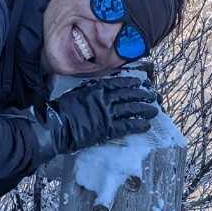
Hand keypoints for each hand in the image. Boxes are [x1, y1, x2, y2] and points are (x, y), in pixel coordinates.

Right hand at [32, 75, 158, 160]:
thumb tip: (97, 90)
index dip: (131, 82)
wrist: (57, 125)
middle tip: (152, 95)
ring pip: (131, 109)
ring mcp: (107, 114)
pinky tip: (146, 125)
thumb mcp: (76, 93)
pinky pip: (126, 126)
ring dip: (144, 109)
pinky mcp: (107, 129)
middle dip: (142, 95)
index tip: (141, 82)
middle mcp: (105, 99)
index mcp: (96, 88)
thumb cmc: (62, 109)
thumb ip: (89, 91)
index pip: (118, 83)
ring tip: (154, 110)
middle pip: (128, 95)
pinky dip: (137, 125)